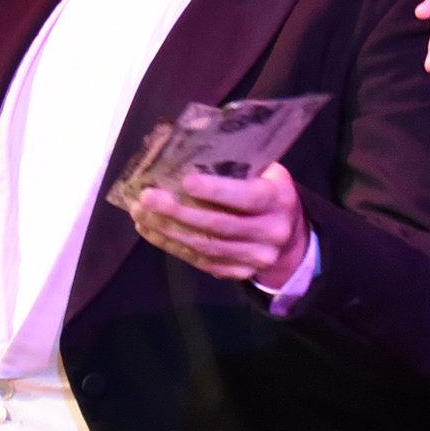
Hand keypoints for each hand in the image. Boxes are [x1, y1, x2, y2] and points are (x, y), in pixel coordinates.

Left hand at [132, 160, 308, 287]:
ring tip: (141, 214)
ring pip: (206, 247)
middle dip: (179, 212)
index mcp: (278, 200)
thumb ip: (236, 167)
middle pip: (219, 226)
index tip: (185, 182)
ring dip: (168, 231)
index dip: (216, 191)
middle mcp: (271, 232)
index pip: (246, 197)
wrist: (288, 233)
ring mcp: (256, 257)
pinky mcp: (240, 273)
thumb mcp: (264, 172)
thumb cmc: (266, 191)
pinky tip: (152, 231)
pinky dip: (173, 246)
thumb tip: (185, 157)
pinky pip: (202, 261)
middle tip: (147, 198)